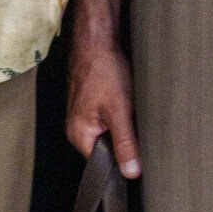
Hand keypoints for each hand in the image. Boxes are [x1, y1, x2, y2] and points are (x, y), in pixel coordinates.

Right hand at [66, 24, 141, 177]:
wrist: (96, 40)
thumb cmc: (103, 69)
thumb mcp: (120, 110)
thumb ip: (126, 143)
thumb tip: (131, 171)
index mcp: (79, 134)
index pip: (102, 164)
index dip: (122, 161)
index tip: (136, 153)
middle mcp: (76, 128)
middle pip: (106, 149)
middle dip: (124, 140)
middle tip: (132, 119)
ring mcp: (82, 115)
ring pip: (109, 133)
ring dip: (122, 125)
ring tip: (126, 107)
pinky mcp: (90, 104)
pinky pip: (107, 119)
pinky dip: (119, 113)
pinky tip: (124, 100)